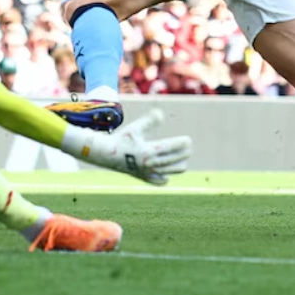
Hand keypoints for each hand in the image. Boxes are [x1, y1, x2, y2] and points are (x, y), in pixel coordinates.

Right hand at [72, 110, 192, 185]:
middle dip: (183, 153)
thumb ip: (149, 121)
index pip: (170, 147)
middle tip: (188, 147)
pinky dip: (165, 177)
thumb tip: (161, 113)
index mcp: (148, 150)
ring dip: (179, 165)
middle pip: (173, 160)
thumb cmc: (122, 138)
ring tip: (184, 159)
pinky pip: (158, 181)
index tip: (188, 140)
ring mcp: (146, 172)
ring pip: (169, 171)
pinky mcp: (142, 178)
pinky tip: (167, 174)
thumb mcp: (135, 128)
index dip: (181, 143)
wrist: (105, 154)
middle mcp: (149, 163)